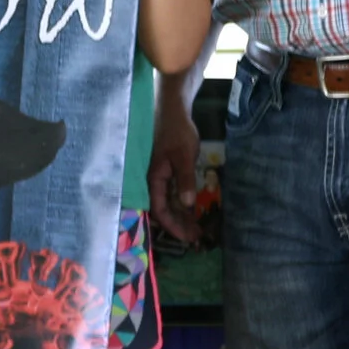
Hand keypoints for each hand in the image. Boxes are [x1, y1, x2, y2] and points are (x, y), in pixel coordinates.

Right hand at [147, 93, 201, 242]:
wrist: (173, 110)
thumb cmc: (177, 132)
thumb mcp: (184, 156)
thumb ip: (185, 179)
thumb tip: (187, 204)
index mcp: (152, 178)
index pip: (159, 209)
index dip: (173, 226)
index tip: (187, 237)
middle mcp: (152, 181)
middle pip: (162, 210)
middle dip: (178, 225)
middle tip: (195, 238)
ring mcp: (159, 177)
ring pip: (167, 203)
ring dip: (180, 216)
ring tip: (196, 229)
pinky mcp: (166, 172)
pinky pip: (171, 194)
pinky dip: (181, 204)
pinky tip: (192, 210)